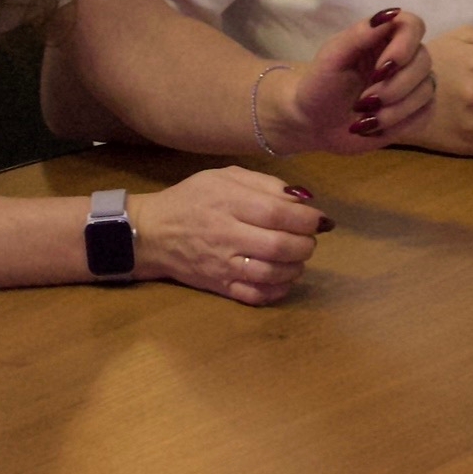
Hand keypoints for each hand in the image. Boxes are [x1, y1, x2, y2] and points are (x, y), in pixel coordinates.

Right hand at [131, 167, 328, 306]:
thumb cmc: (191, 199)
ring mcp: (223, 265)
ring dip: (296, 266)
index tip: (320, 219)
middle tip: (309, 238)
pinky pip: (257, 296)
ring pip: (272, 273)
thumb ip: (264, 183)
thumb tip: (302, 198)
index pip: (277, 213)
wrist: (152, 233)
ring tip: (298, 256)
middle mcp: (227, 235)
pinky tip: (284, 278)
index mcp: (228, 202)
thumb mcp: (224, 177)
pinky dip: (279, 290)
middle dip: (306, 244)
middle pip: (279, 245)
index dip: (307, 219)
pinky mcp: (220, 287)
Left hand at [263, 8, 434, 153]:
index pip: (413, 25)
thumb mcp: (332, 57)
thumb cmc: (320, 85)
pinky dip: (401, 124)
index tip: (382, 69)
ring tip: (366, 118)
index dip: (405, 46)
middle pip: (424, 60)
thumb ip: (360, 34)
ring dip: (395, 110)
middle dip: (395, 86)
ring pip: (426, 90)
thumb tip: (391, 14)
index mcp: (382, 37)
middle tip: (364, 101)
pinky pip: (426, 114)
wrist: (314, 124)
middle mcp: (402, 57)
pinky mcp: (414, 111)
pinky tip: (376, 127)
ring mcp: (411, 85)